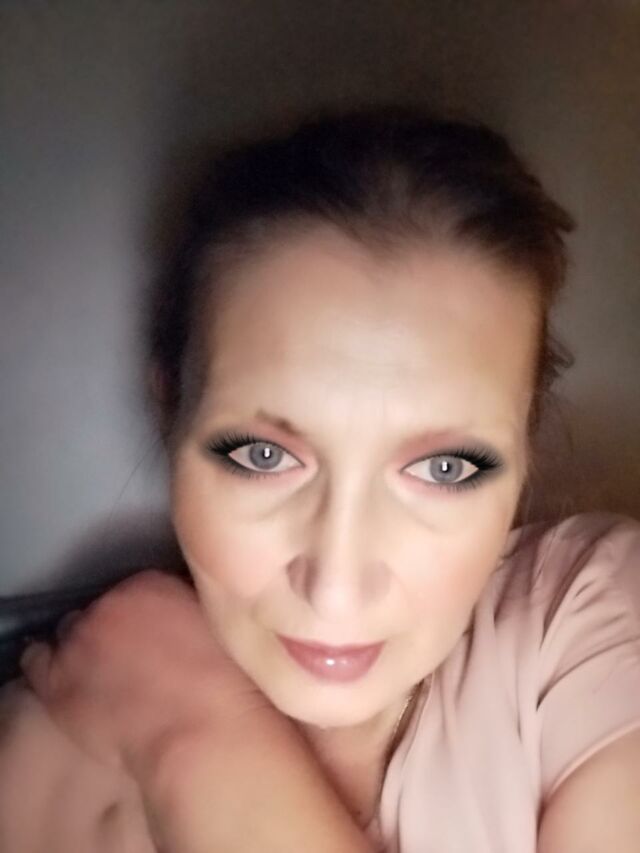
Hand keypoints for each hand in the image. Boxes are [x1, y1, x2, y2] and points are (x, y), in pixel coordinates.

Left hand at [20, 569, 271, 778]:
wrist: (202, 733)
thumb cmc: (225, 686)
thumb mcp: (218, 624)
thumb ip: (188, 604)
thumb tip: (180, 609)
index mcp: (149, 583)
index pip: (135, 587)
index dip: (144, 612)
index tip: (156, 630)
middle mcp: (109, 604)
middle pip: (101, 608)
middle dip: (115, 628)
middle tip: (137, 655)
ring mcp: (78, 641)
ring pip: (69, 633)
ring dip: (85, 648)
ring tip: (106, 672)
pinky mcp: (57, 680)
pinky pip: (36, 661)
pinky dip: (47, 665)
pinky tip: (66, 676)